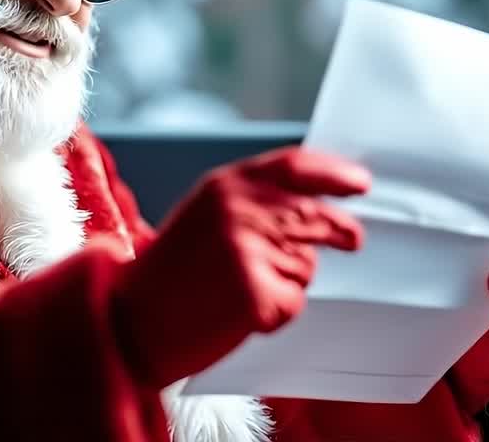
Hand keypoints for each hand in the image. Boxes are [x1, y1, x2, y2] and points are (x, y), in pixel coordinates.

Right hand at [110, 146, 368, 388]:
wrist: (128, 322)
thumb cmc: (167, 275)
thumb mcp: (202, 216)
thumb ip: (251, 202)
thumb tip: (309, 204)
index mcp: (223, 186)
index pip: (293, 167)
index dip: (333, 173)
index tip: (360, 182)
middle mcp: (239, 211)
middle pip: (313, 215)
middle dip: (339, 229)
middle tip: (353, 238)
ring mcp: (249, 252)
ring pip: (305, 265)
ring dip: (289, 281)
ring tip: (240, 291)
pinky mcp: (257, 294)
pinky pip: (293, 303)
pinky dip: (277, 313)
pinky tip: (240, 315)